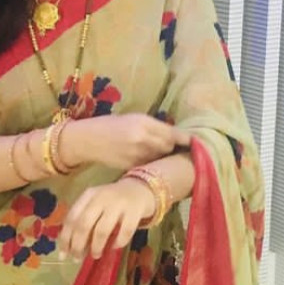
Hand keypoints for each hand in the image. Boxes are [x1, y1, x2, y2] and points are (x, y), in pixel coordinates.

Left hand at [57, 178, 156, 261]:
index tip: (63, 255)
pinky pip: (124, 232)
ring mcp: (119, 204)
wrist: (140, 189)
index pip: (71, 218)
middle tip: (77, 258)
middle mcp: (101, 198)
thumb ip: (82, 221)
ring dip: (96, 246)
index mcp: (88, 196)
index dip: (65, 238)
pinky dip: (118, 242)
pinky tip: (114, 247)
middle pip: (84, 224)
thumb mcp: (95, 205)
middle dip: (78, 245)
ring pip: (102, 230)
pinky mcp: (135, 211)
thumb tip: (70, 250)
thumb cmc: (111, 203)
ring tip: (95, 255)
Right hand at [64, 113, 191, 171]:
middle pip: (169, 147)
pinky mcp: (132, 166)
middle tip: (175, 148)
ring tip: (160, 154)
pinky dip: (153, 164)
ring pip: (161, 158)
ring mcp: (137, 154)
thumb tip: (174, 135)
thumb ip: (153, 126)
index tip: (196, 142)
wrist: (87, 140)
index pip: (173, 133)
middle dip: (173, 147)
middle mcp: (142, 138)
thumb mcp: (132, 118)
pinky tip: (149, 162)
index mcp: (144, 122)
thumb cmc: (110, 125)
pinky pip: (150, 166)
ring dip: (164, 157)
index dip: (186, 139)